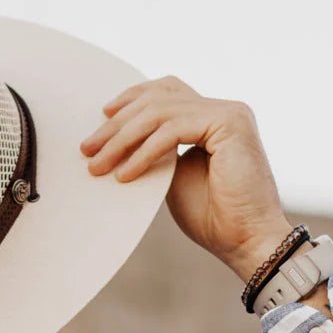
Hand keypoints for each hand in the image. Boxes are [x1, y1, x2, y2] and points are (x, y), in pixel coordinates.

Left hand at [79, 75, 295, 279]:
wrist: (246, 241)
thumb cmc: (213, 217)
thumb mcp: (173, 176)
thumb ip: (156, 151)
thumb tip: (118, 140)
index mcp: (213, 117)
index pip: (167, 91)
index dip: (132, 98)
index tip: (101, 118)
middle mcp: (224, 109)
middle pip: (158, 98)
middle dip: (117, 124)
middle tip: (87, 149)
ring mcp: (230, 113)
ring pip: (159, 113)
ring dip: (122, 140)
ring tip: (98, 165)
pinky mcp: (230, 123)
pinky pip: (171, 130)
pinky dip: (143, 152)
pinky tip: (124, 174)